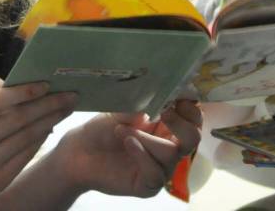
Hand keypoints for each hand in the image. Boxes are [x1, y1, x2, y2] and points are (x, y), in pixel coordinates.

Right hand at [0, 77, 76, 210]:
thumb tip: (14, 81)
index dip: (26, 91)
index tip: (47, 83)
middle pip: (18, 119)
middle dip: (48, 105)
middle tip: (69, 94)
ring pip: (26, 137)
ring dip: (50, 121)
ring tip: (65, 108)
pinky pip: (25, 155)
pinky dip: (40, 139)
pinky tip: (49, 127)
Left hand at [56, 100, 202, 197]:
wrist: (80, 151)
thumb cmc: (104, 128)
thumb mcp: (124, 108)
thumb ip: (145, 101)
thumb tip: (161, 89)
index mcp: (168, 125)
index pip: (194, 118)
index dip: (191, 108)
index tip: (178, 97)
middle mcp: (170, 146)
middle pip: (193, 138)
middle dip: (181, 124)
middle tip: (164, 111)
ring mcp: (161, 167)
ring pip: (171, 154)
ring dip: (147, 139)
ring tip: (122, 131)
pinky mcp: (148, 185)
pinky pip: (156, 173)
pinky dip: (142, 156)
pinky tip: (128, 144)